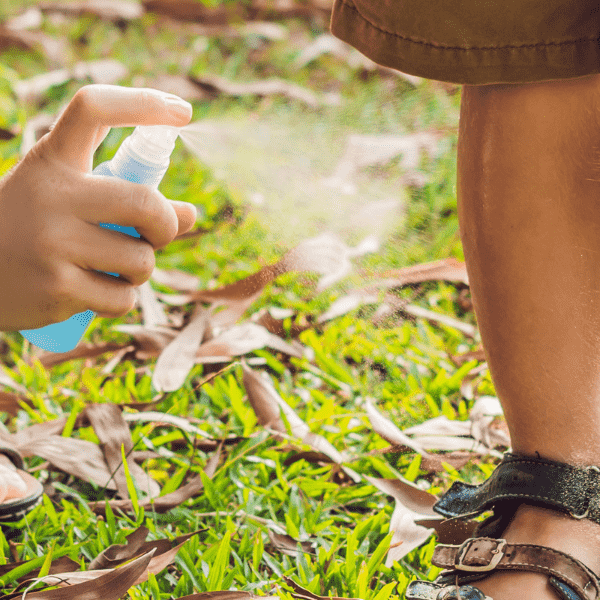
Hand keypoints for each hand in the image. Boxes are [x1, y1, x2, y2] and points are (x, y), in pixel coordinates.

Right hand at [0, 84, 195, 330]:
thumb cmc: (29, 230)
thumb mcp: (63, 198)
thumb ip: (124, 200)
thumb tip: (191, 215)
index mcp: (51, 162)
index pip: (93, 109)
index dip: (144, 103)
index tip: (184, 112)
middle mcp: (51, 196)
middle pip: (145, 202)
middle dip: (166, 226)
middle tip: (157, 234)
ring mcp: (52, 243)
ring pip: (141, 260)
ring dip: (140, 270)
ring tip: (112, 268)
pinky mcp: (56, 287)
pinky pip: (123, 298)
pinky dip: (121, 298)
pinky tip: (94, 292)